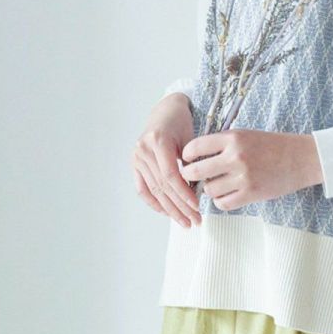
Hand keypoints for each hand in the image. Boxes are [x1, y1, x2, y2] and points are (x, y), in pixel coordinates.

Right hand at [131, 94, 202, 228]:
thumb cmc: (182, 123)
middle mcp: (143, 150)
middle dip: (179, 207)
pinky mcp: (134, 164)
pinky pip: (143, 189)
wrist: (165, 111)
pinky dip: (154, 203)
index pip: (170, 175)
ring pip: (154, 190)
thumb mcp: (191, 138)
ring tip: (184, 222)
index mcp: (158, 141)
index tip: (197, 207)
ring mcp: (136, 158)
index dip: (184, 194)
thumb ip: (192, 163)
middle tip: (194, 221)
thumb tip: (198, 192)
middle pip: (162, 186)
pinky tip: (166, 212)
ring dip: (169, 209)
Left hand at [178, 128, 323, 209]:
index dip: (187, 156)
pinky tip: (227, 194)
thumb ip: (222, 144)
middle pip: (195, 171)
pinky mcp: (251, 194)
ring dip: (209, 189)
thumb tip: (194, 158)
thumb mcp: (246, 135)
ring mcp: (243, 177)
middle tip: (192, 177)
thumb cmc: (273, 146)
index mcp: (232, 138)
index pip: (195, 147)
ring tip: (217, 185)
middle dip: (190, 175)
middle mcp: (235, 157)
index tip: (187, 160)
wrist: (302, 158)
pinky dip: (221, 201)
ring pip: (209, 189)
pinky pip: (223, 203)